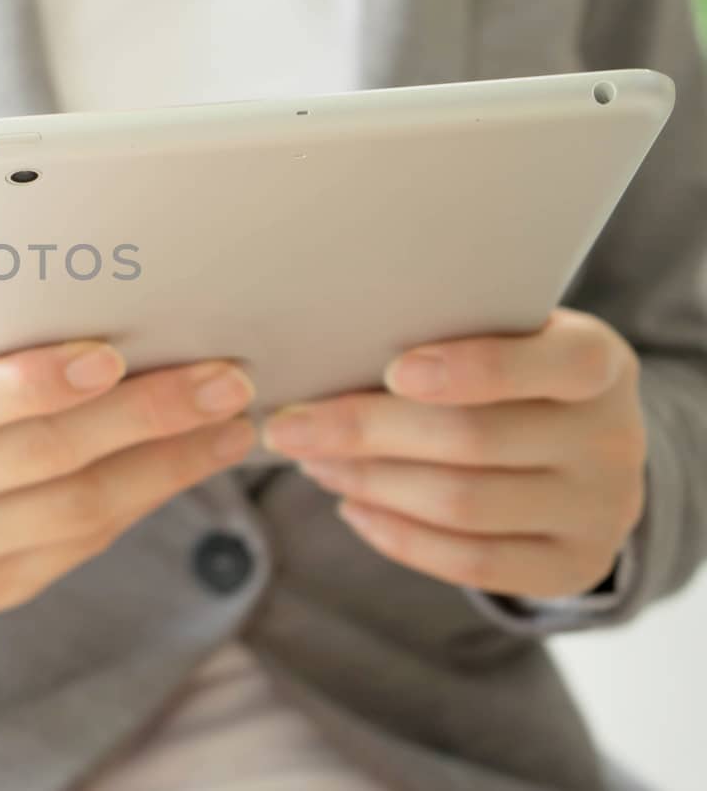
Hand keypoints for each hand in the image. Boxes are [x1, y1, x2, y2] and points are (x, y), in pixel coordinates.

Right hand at [0, 304, 256, 612]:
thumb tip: (22, 300)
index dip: (33, 383)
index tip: (112, 356)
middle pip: (43, 457)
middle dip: (143, 416)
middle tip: (224, 381)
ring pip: (80, 509)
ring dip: (169, 463)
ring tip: (232, 423)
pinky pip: (88, 542)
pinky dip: (147, 494)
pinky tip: (191, 459)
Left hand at [265, 308, 645, 599]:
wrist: (583, 449)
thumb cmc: (514, 376)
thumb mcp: (509, 339)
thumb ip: (449, 335)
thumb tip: (329, 346)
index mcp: (599, 363)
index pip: (554, 362)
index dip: (475, 368)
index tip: (394, 369)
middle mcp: (612, 439)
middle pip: (475, 439)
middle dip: (366, 432)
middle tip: (289, 426)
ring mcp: (599, 510)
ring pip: (462, 504)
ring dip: (370, 483)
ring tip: (312, 462)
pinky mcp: (572, 566)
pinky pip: (473, 563)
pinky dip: (399, 536)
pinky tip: (351, 507)